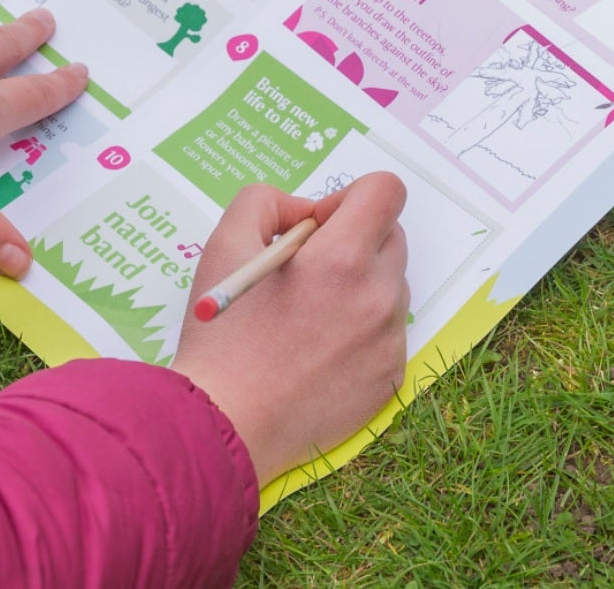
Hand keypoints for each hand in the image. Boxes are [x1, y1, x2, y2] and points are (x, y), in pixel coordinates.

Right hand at [172, 173, 408, 480]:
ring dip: (358, 287)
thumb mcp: (225, 245)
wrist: (226, 423)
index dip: (350, 197)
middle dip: (353, 242)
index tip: (317, 227)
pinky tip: (316, 353)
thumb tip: (304, 212)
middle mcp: (378, 296)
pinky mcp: (390, 377)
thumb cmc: (222, 336)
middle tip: (305, 273)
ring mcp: (389, 341)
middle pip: (391, 238)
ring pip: (389, 287)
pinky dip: (359, 332)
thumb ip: (265, 203)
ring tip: (307, 319)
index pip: (386, 192)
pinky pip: (386, 333)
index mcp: (342, 258)